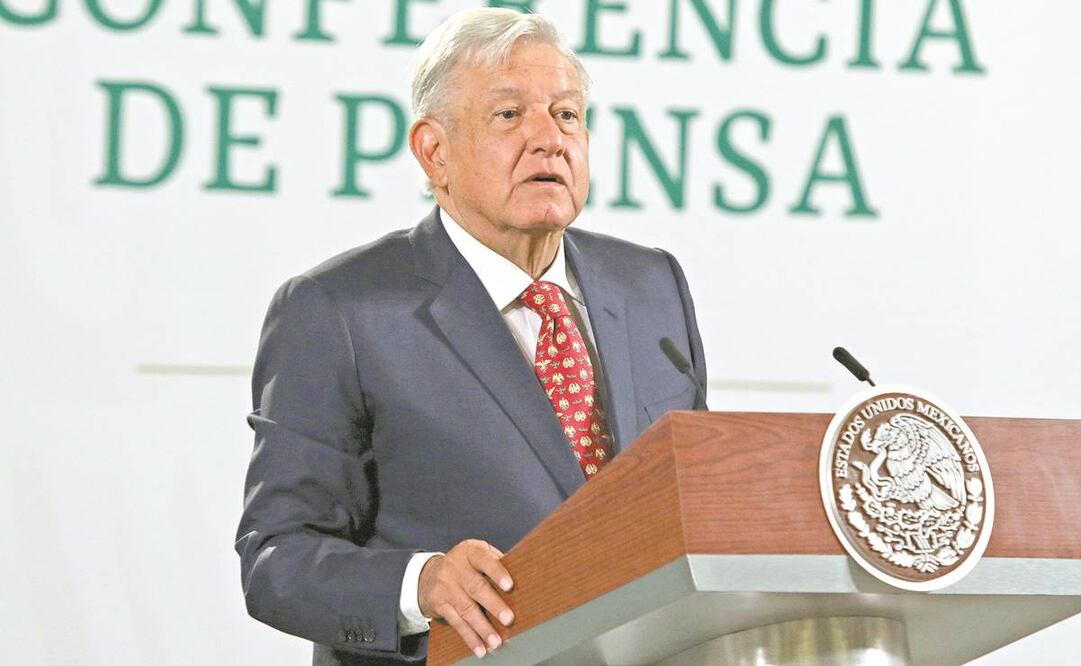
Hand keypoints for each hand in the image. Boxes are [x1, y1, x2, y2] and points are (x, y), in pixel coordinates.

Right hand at [418, 539, 514, 658]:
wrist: (428, 575)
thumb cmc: (465, 566)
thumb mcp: (477, 555)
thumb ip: (495, 562)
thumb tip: (523, 579)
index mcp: (469, 551)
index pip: (484, 559)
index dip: (497, 572)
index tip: (510, 586)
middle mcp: (455, 567)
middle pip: (476, 587)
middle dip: (493, 605)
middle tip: (508, 619)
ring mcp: (445, 585)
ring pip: (466, 608)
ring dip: (483, 628)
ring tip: (496, 641)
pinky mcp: (439, 604)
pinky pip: (456, 622)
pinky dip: (470, 637)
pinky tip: (480, 648)